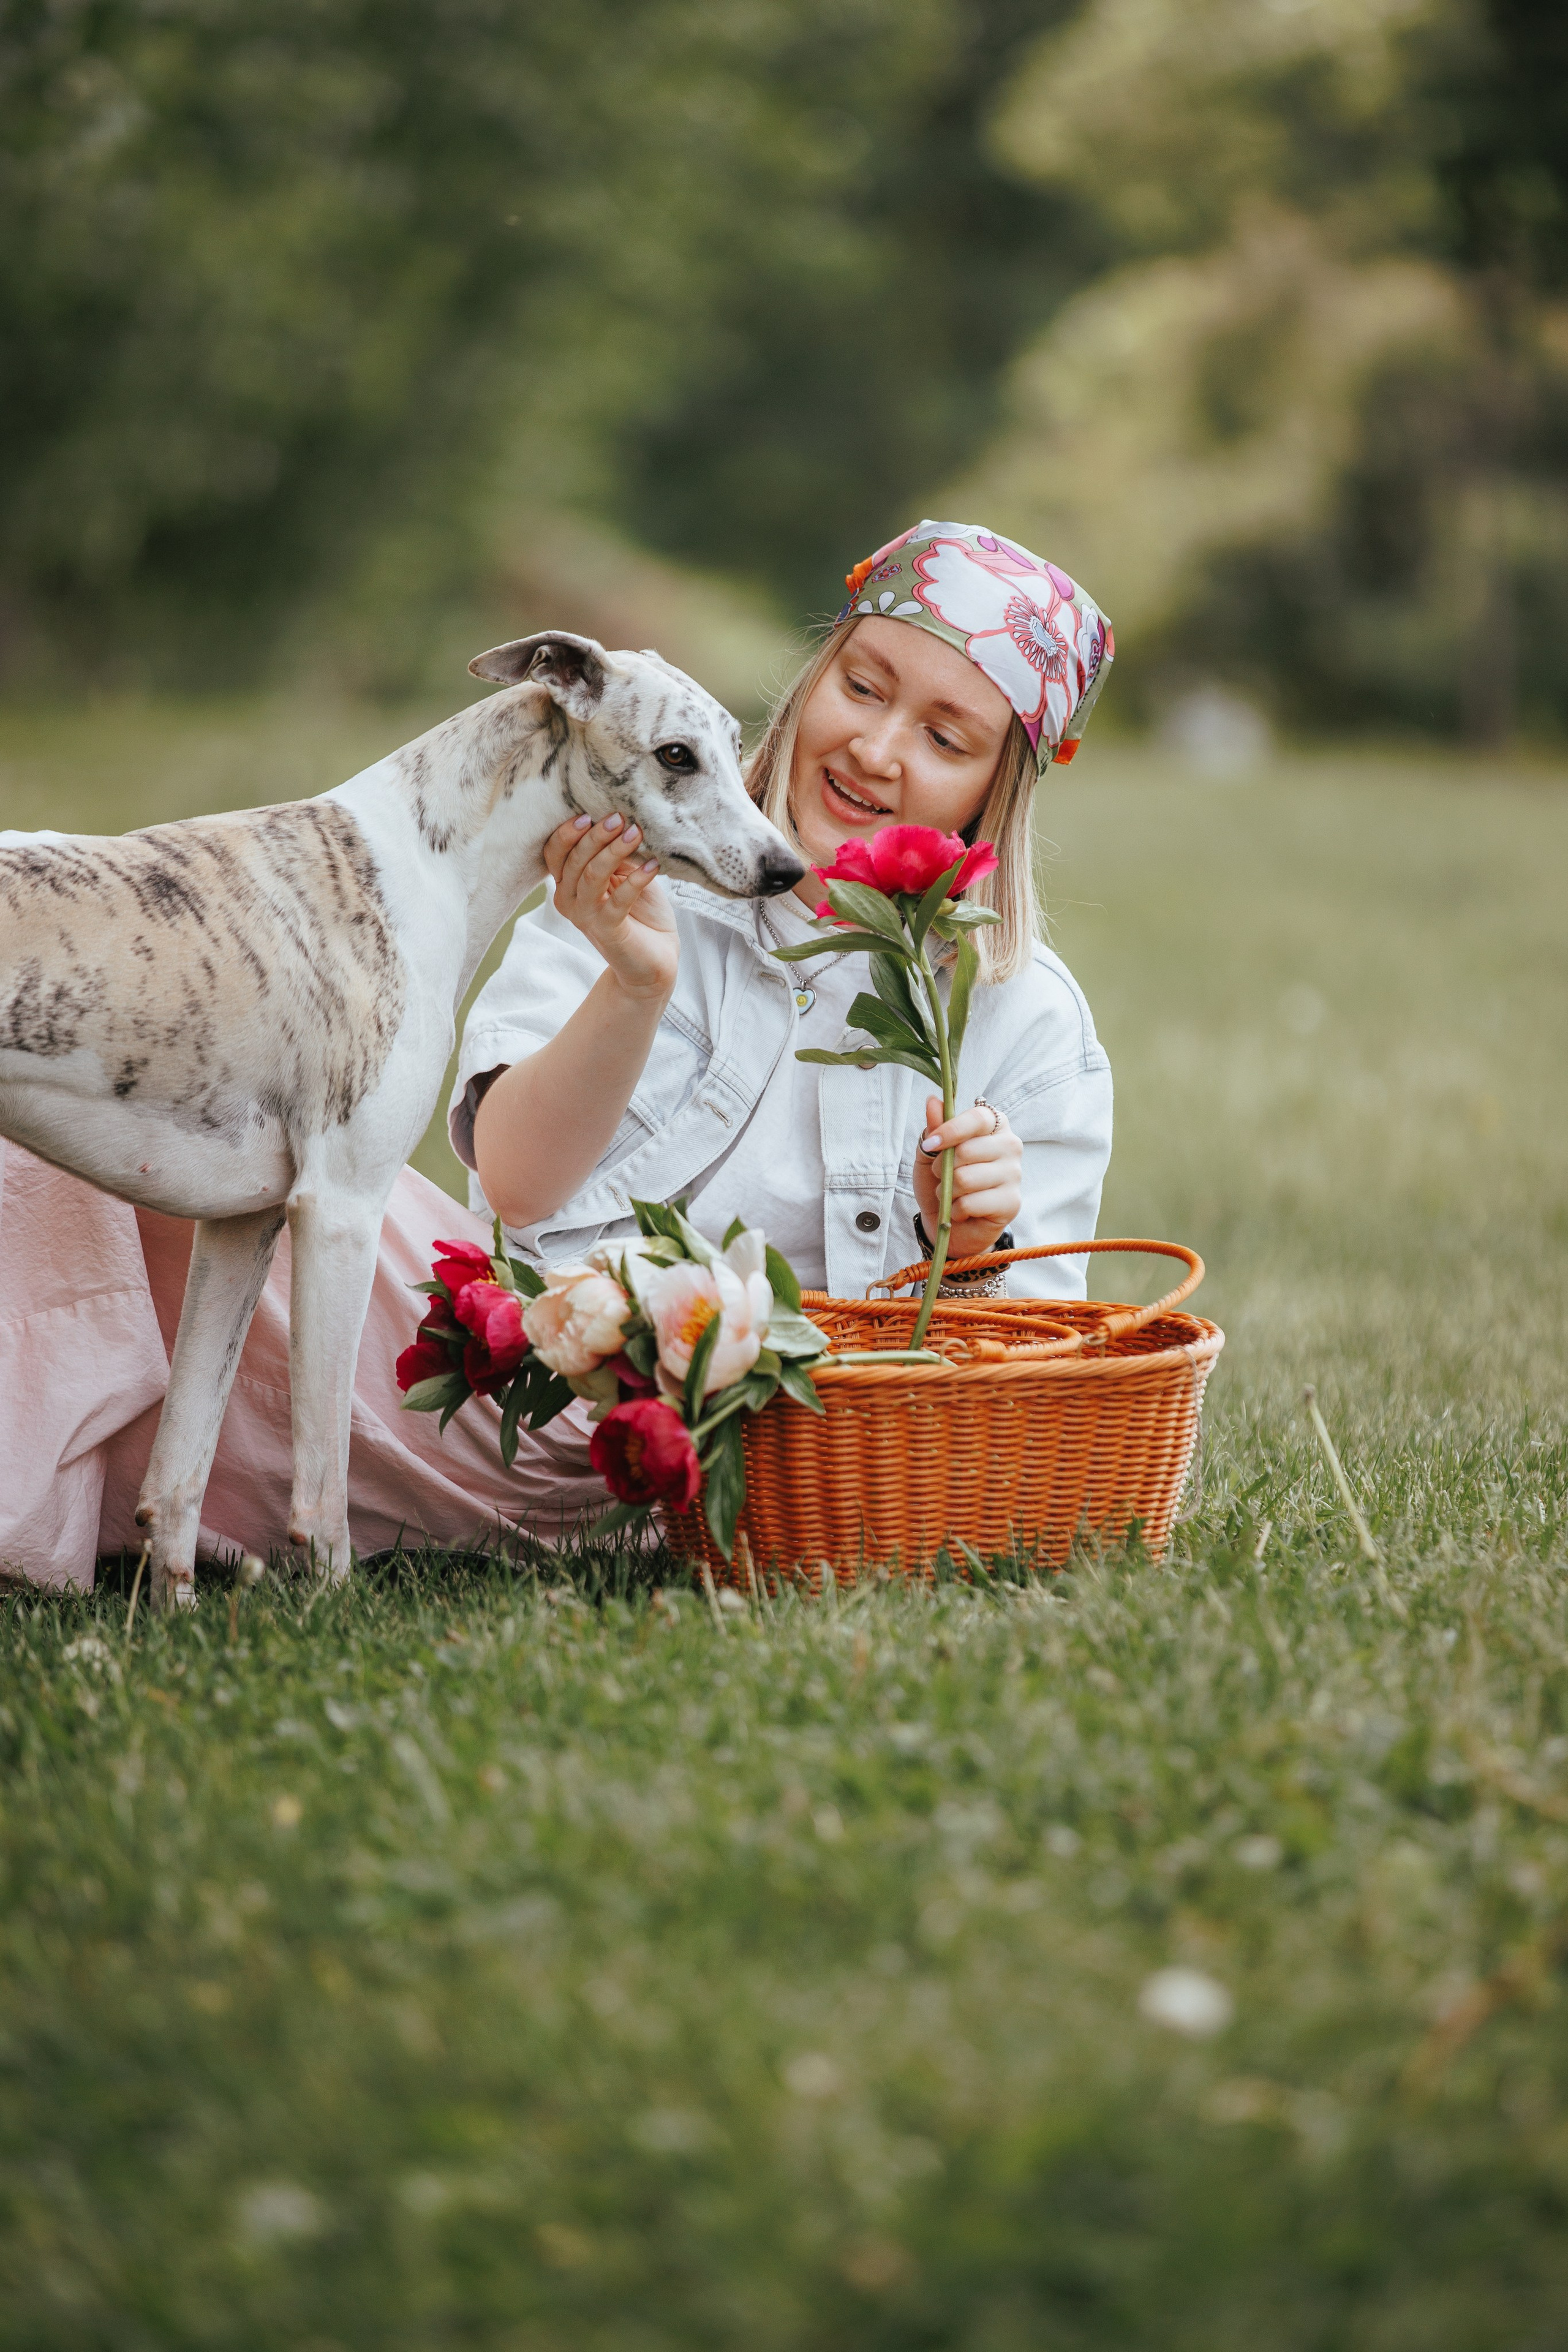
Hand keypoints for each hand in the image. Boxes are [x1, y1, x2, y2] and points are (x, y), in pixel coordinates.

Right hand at [545, 814, 677, 1001]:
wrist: (654, 959)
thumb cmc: (639, 912)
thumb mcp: (625, 874)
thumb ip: (616, 854)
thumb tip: (620, 821)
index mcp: (567, 884)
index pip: (554, 853)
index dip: (567, 832)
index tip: (589, 812)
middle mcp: (569, 901)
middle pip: (573, 861)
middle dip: (596, 836)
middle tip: (619, 818)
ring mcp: (586, 918)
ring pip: (591, 876)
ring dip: (614, 851)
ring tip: (636, 834)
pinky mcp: (608, 932)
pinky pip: (618, 900)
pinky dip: (636, 880)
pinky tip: (653, 866)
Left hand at [913, 1095, 1021, 1260]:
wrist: (947, 1223)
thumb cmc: (940, 1182)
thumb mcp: (930, 1152)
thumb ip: (934, 1127)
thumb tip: (933, 1100)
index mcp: (994, 1125)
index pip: (978, 1117)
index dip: (951, 1130)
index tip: (930, 1144)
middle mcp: (1010, 1145)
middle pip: (968, 1150)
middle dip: (943, 1168)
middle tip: (943, 1177)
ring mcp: (1015, 1174)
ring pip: (965, 1178)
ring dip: (947, 1191)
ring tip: (952, 1195)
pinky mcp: (1012, 1203)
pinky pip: (970, 1203)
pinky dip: (955, 1210)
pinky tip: (962, 1211)